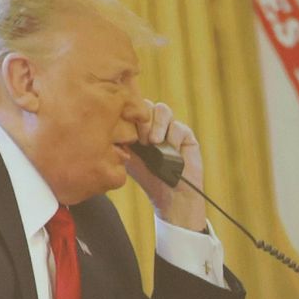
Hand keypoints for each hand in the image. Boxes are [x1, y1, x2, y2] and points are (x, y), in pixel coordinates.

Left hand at [123, 100, 206, 231]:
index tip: (127, 131)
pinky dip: (172, 137)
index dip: (129, 113)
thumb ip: (123, 139)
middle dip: (143, 120)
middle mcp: (154, 124)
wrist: (170, 194)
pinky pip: (178, 126)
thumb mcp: (129, 157)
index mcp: (138, 128)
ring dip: (157, 125)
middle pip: (147, 104)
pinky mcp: (185, 134)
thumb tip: (113, 123)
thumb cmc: (148, 178)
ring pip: (162, 110)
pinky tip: (170, 150)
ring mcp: (170, 128)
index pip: (132, 108)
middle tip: (142, 140)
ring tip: (154, 142)